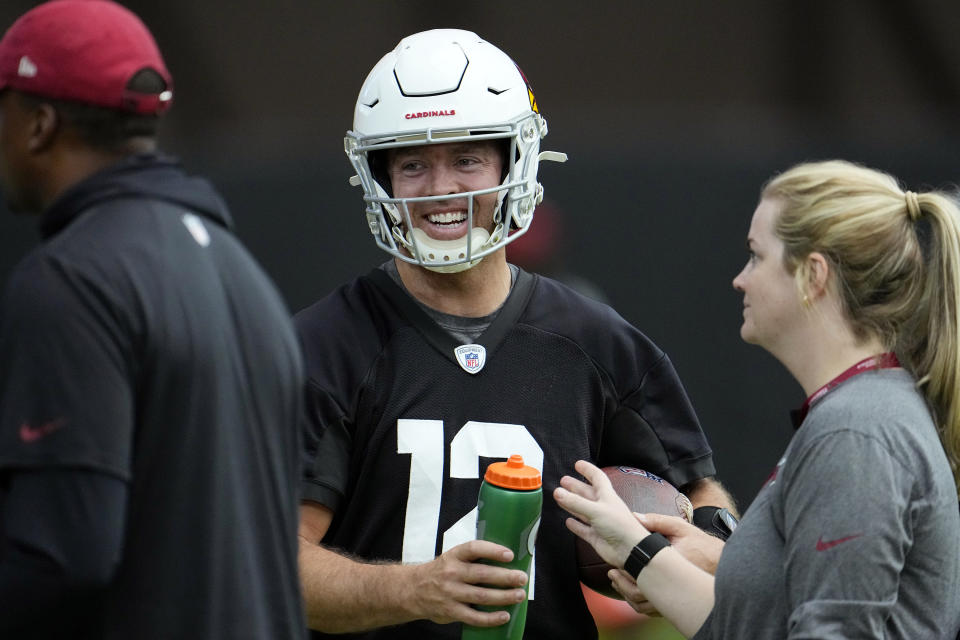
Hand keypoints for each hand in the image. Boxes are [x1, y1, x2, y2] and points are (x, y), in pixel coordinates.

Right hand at [409, 540, 528, 626]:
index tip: (509, 555)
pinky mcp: (451, 611)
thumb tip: (505, 559)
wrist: (412, 590)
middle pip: (482, 574)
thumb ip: (472, 559)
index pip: (474, 549)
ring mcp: (451, 593)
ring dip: (503, 596)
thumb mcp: (452, 558)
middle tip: (522, 578)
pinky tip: (504, 615)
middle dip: (506, 577)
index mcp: (454, 556)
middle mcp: (452, 573)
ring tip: (519, 595)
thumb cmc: (440, 572)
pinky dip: (491, 618)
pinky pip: (474, 617)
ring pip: (482, 596)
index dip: (492, 551)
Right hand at [553, 459, 648, 568]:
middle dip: (575, 486)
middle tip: (563, 480)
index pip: (597, 478)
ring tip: (559, 496)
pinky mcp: (596, 536)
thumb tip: (557, 492)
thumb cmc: (619, 525)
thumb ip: (575, 502)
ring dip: (572, 503)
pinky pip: (583, 529)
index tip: (578, 464)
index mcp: (607, 496)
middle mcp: (603, 507)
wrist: (630, 550)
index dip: (588, 470)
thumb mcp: (595, 510)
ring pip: (582, 510)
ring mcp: (599, 522)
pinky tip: (569, 521)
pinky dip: (576, 525)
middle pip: (587, 493)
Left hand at [603, 512, 725, 614]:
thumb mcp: (680, 527)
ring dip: (628, 596)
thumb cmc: (701, 543)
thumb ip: (657, 521)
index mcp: (670, 565)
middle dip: (623, 585)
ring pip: (644, 605)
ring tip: (617, 582)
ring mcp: (673, 597)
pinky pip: (653, 610)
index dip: (625, 571)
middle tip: (612, 575)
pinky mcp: (674, 603)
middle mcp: (672, 585)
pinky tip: (631, 591)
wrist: (721, 561)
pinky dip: (639, 603)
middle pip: (639, 595)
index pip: (642, 573)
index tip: (615, 563)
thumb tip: (634, 517)